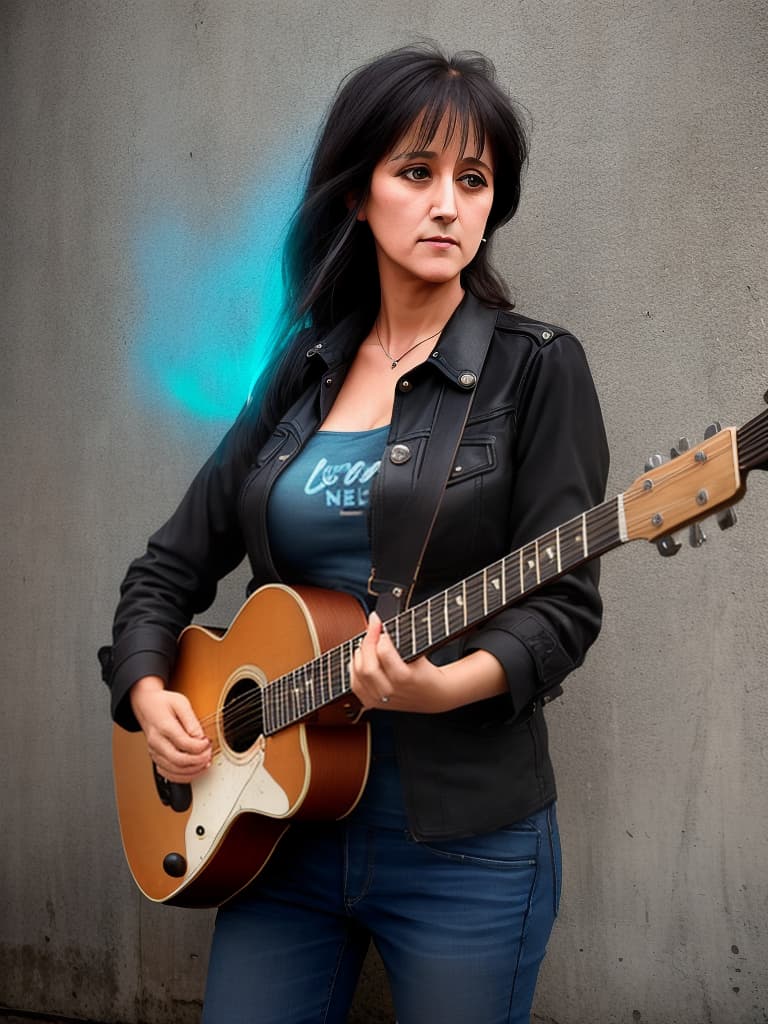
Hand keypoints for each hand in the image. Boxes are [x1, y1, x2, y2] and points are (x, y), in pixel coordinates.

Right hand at [129, 676, 211, 781]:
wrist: (145, 705)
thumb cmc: (163, 703)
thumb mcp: (181, 703)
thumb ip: (192, 721)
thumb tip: (201, 738)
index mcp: (163, 727)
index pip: (184, 743)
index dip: (200, 746)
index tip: (208, 742)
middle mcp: (156, 742)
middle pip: (178, 760)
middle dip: (198, 761)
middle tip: (209, 754)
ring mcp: (154, 752)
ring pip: (173, 771)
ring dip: (192, 771)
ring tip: (205, 762)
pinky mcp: (155, 758)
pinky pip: (168, 774)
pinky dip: (182, 776)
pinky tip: (193, 770)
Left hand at [349, 612, 506, 713]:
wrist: (432, 696)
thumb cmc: (427, 669)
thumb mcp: (422, 650)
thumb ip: (405, 635)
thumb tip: (384, 618)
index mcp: (405, 678)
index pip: (383, 653)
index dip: (379, 636)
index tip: (381, 623)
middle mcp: (390, 692)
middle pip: (366, 666)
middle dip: (367, 641)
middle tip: (373, 626)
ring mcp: (380, 699)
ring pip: (358, 674)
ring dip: (360, 653)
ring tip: (368, 641)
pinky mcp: (372, 702)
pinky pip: (354, 683)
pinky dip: (354, 668)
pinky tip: (361, 657)